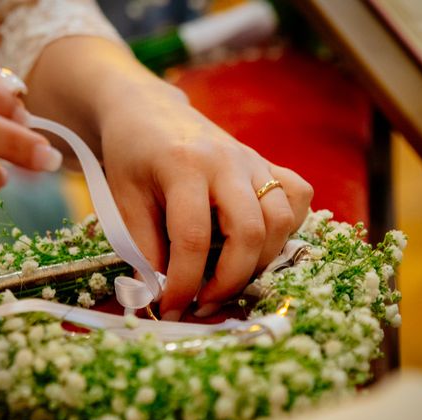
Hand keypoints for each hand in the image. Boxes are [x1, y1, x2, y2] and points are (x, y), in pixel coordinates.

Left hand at [100, 85, 312, 319]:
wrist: (147, 110)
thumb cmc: (131, 155)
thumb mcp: (124, 199)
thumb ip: (143, 246)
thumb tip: (160, 295)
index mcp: (183, 166)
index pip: (192, 238)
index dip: (183, 283)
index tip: (170, 308)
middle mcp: (226, 161)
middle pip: (250, 231)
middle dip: (230, 280)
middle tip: (205, 302)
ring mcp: (252, 159)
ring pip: (281, 217)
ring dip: (260, 260)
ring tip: (229, 277)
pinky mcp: (265, 161)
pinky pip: (297, 195)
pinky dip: (287, 226)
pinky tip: (258, 240)